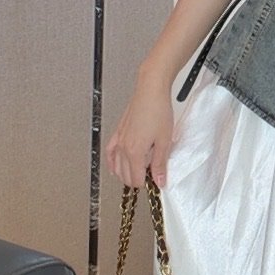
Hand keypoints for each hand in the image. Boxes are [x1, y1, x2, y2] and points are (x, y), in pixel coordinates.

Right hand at [106, 75, 173, 189]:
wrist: (150, 90)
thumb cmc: (158, 110)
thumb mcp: (164, 140)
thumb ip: (160, 163)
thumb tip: (160, 181)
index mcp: (135, 151)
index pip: (136, 179)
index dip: (147, 183)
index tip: (157, 181)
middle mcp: (124, 147)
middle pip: (125, 176)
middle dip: (137, 180)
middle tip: (151, 177)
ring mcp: (119, 140)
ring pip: (116, 167)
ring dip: (126, 174)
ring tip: (138, 174)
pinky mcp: (118, 132)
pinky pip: (110, 152)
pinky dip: (112, 162)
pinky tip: (115, 166)